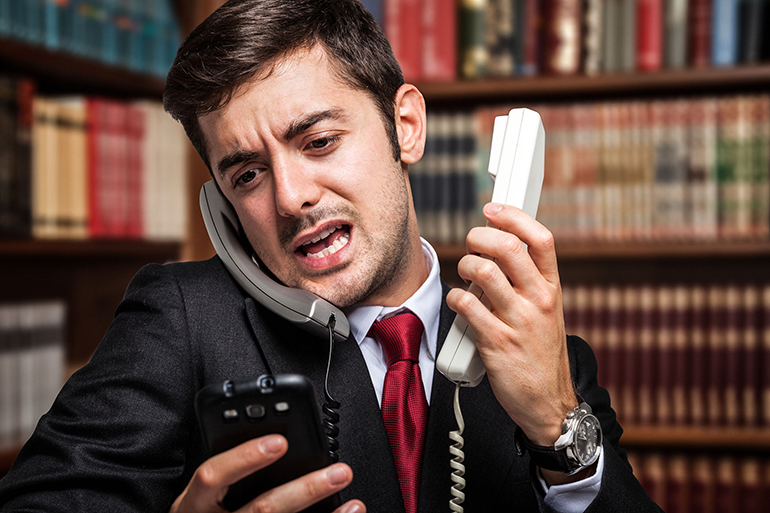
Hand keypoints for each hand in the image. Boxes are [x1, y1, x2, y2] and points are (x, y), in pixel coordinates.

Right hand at [169, 434, 364, 512]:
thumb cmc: (202, 512)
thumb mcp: (203, 491)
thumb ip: (228, 468)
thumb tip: (275, 437)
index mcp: (194, 503)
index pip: (213, 476)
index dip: (245, 457)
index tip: (280, 441)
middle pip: (262, 509)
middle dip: (305, 488)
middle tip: (338, 471)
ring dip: (323, 510)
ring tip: (350, 495)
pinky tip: (347, 512)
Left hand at [446, 203, 576, 446]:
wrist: (549, 403)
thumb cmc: (542, 355)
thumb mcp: (547, 313)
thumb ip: (528, 283)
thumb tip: (499, 250)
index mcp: (552, 289)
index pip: (541, 238)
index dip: (514, 216)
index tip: (493, 210)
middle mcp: (539, 301)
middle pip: (508, 247)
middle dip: (480, 236)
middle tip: (471, 242)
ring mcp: (518, 321)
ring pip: (484, 272)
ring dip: (465, 265)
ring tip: (464, 274)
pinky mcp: (496, 342)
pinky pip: (467, 305)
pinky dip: (455, 297)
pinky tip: (458, 301)